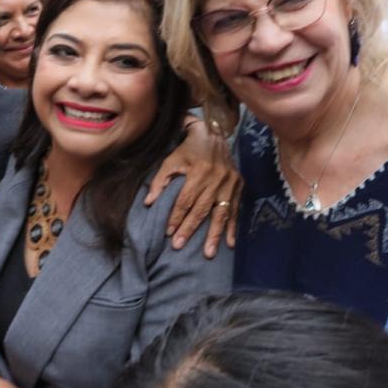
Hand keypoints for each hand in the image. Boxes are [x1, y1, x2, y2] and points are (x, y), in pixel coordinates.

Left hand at [146, 119, 242, 256]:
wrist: (214, 133)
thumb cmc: (188, 149)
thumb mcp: (170, 160)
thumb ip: (160, 181)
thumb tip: (149, 203)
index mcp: (199, 171)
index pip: (185, 200)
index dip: (176, 216)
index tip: (168, 233)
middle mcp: (216, 178)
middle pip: (201, 209)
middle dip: (190, 229)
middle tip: (179, 246)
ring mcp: (229, 183)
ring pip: (220, 213)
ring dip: (213, 235)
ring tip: (208, 253)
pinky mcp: (238, 185)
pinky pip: (235, 210)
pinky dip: (232, 228)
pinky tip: (230, 243)